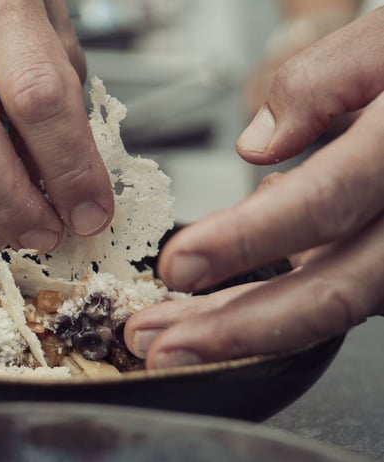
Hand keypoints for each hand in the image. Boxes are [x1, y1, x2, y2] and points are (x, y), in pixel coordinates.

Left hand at [123, 7, 383, 368]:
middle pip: (331, 292)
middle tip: (161, 345)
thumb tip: (259, 141)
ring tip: (172, 336)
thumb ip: (326, 82)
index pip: (324, 204)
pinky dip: (275, 300)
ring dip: (243, 328)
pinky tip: (222, 302)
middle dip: (236, 330)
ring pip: (328, 305)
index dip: (244, 241)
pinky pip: (335, 287)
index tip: (177, 265)